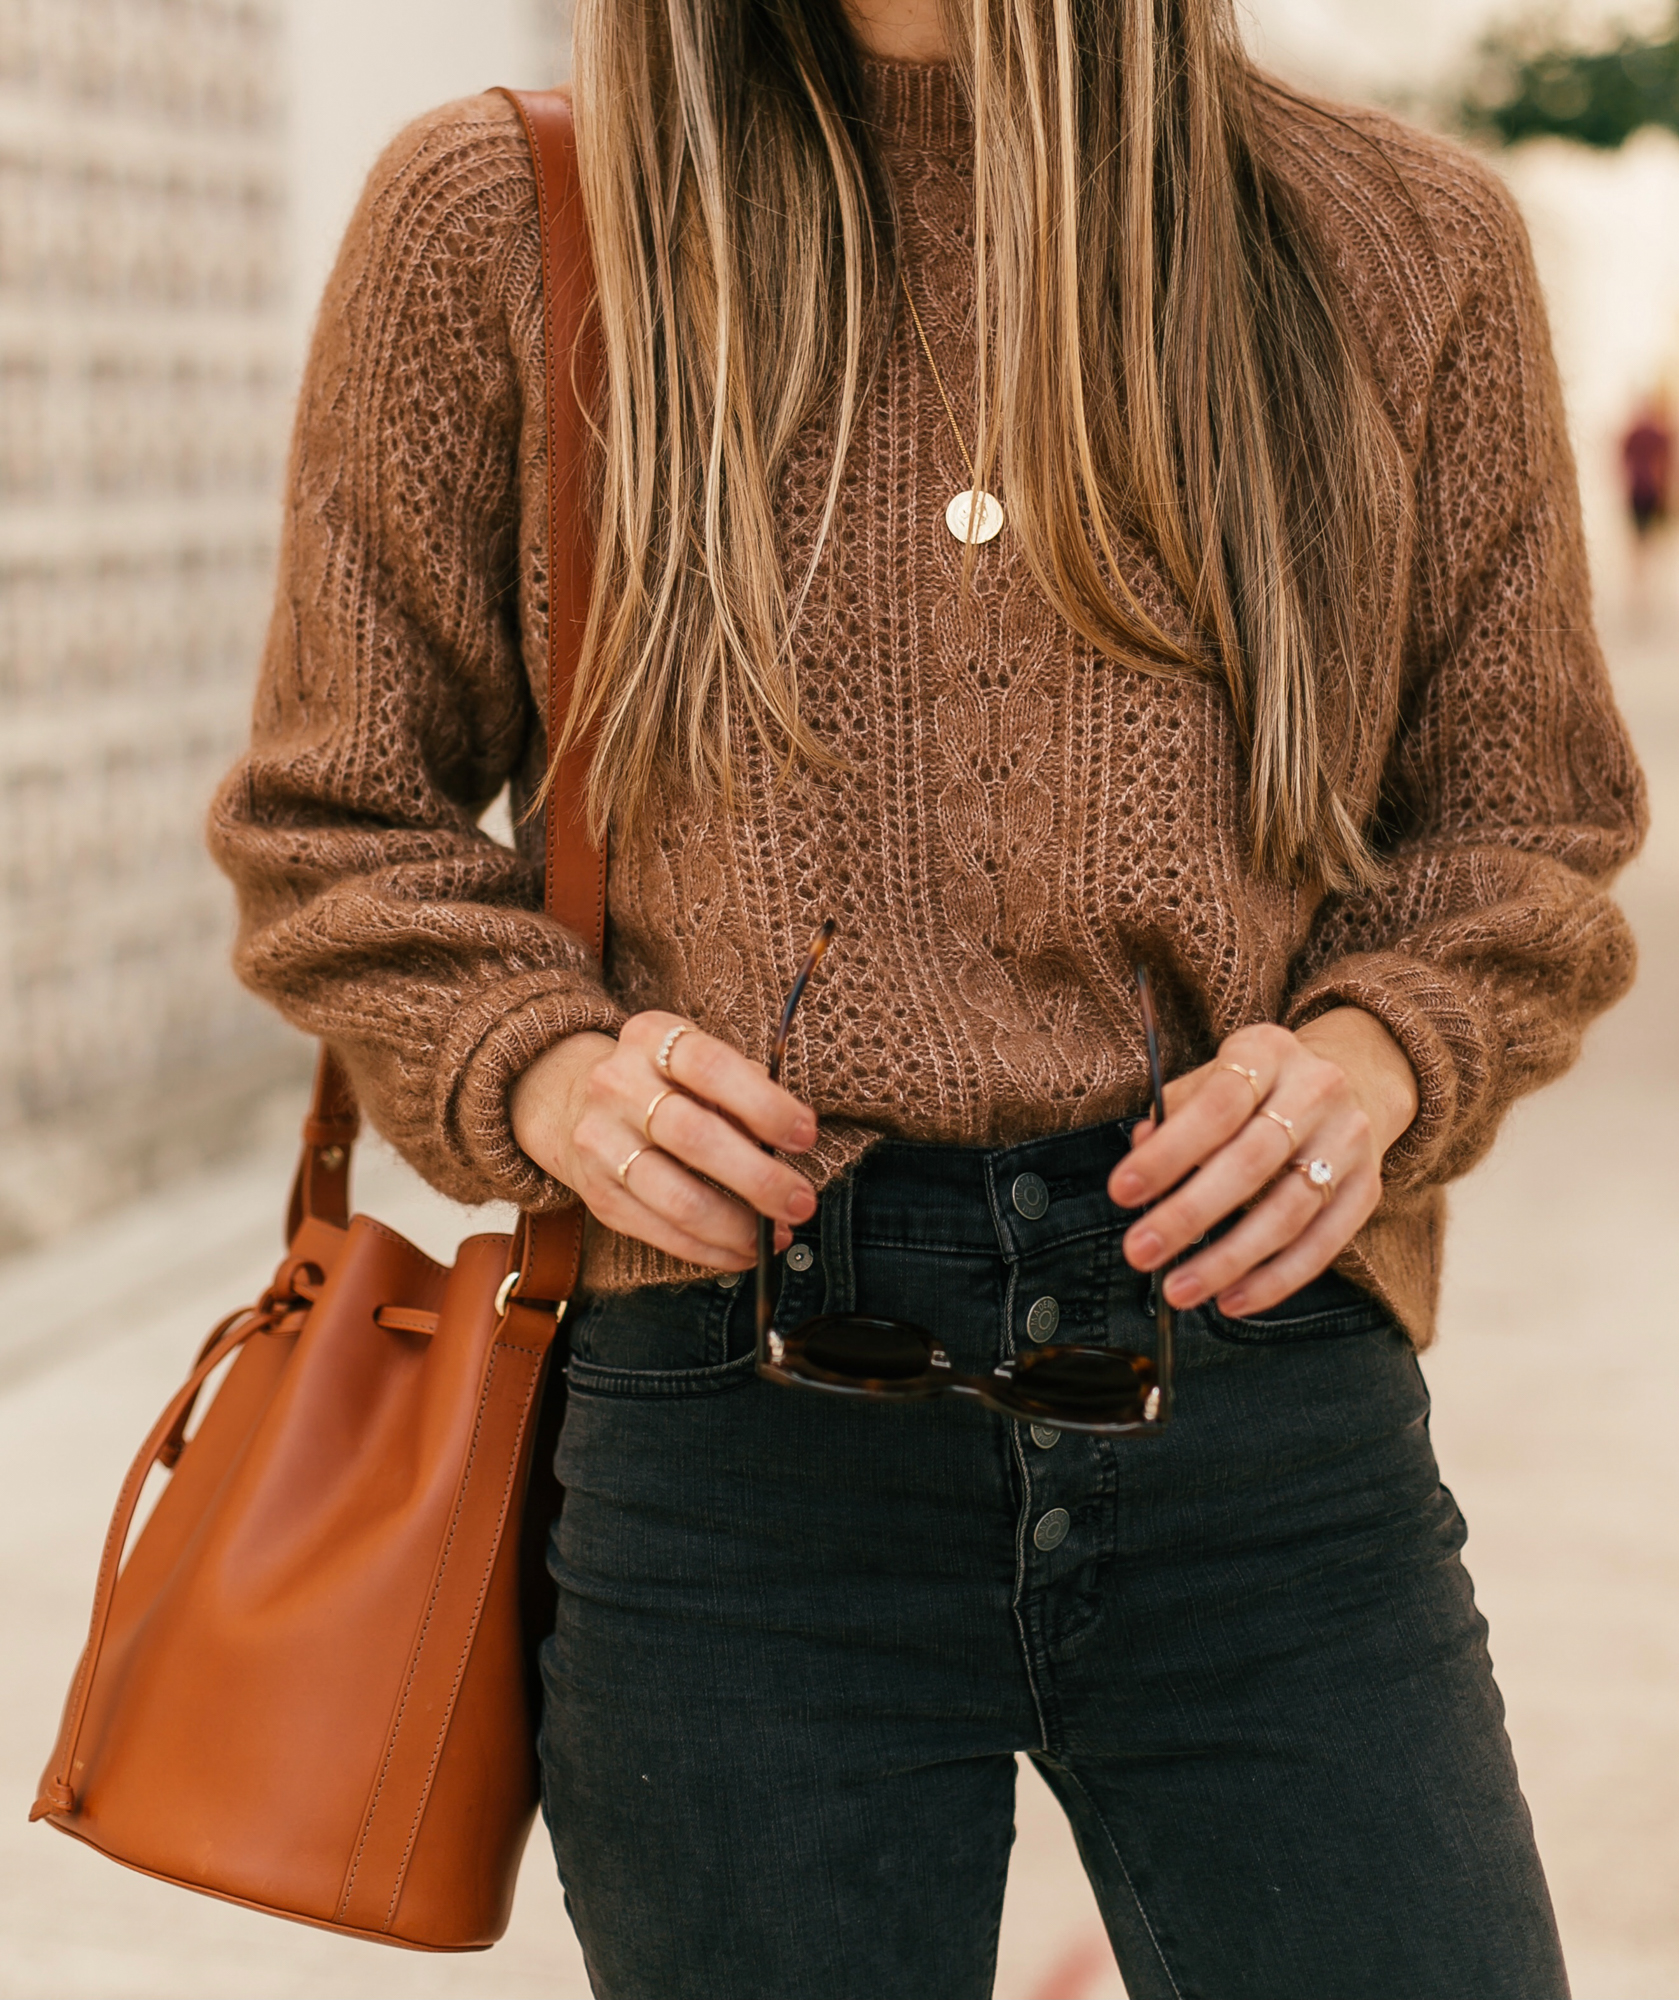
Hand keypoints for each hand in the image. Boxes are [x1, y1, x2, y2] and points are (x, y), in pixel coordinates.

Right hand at [511, 1014, 817, 1270]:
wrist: (570, 1100)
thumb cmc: (658, 1081)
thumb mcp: (693, 1061)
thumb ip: (741, 1089)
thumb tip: (790, 1141)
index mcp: (651, 1039)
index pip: (711, 1066)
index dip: (764, 1104)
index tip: (805, 1135)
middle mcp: (617, 1086)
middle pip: (694, 1137)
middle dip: (758, 1178)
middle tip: (800, 1201)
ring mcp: (600, 1142)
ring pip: (676, 1196)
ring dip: (736, 1225)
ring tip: (773, 1234)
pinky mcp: (597, 1194)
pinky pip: (659, 1232)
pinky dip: (709, 1250)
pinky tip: (741, 1251)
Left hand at [1108, 1008, 1418, 1316]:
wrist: (1352, 1080)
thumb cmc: (1257, 1087)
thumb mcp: (1215, 1077)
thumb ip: (1175, 1114)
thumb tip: (1141, 1151)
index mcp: (1268, 1053)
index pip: (1217, 1103)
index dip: (1169, 1152)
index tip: (1122, 1192)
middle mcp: (1317, 1091)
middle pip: (1252, 1162)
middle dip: (1189, 1214)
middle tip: (1140, 1252)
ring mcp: (1349, 1141)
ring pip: (1289, 1211)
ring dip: (1228, 1259)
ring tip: (1179, 1289)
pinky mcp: (1367, 1188)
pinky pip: (1323, 1244)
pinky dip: (1276, 1279)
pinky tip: (1232, 1300)